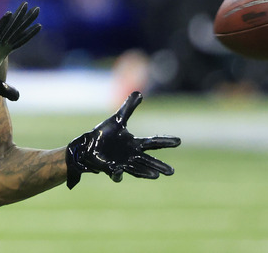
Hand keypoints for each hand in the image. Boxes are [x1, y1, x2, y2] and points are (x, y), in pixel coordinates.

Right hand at [0, 2, 40, 100]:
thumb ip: (7, 90)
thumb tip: (17, 97)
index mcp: (3, 52)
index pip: (20, 41)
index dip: (29, 34)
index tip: (39, 25)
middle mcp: (1, 46)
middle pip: (18, 30)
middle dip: (27, 19)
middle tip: (38, 8)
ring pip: (10, 28)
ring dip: (19, 16)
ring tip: (27, 4)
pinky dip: (4, 23)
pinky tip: (11, 14)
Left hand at [65, 91, 180, 188]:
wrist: (88, 145)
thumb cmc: (104, 133)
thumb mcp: (117, 119)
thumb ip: (128, 108)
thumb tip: (139, 92)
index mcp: (134, 144)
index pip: (153, 142)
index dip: (165, 141)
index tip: (179, 141)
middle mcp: (132, 155)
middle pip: (149, 160)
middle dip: (160, 166)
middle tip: (172, 171)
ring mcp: (122, 163)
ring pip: (137, 169)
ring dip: (146, 172)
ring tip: (156, 175)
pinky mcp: (111, 169)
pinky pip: (116, 173)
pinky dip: (118, 174)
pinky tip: (119, 172)